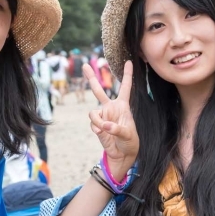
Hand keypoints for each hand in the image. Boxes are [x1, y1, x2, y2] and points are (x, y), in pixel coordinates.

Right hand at [84, 60, 138, 178]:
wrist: (122, 154)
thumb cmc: (130, 142)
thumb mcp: (128, 135)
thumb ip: (117, 129)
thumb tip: (103, 125)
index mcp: (123, 106)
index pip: (126, 87)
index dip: (127, 74)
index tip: (129, 61)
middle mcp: (111, 108)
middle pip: (99, 91)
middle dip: (91, 78)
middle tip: (85, 65)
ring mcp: (102, 116)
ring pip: (92, 112)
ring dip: (97, 121)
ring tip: (104, 129)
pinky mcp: (96, 125)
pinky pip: (92, 123)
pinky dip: (96, 128)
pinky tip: (101, 134)